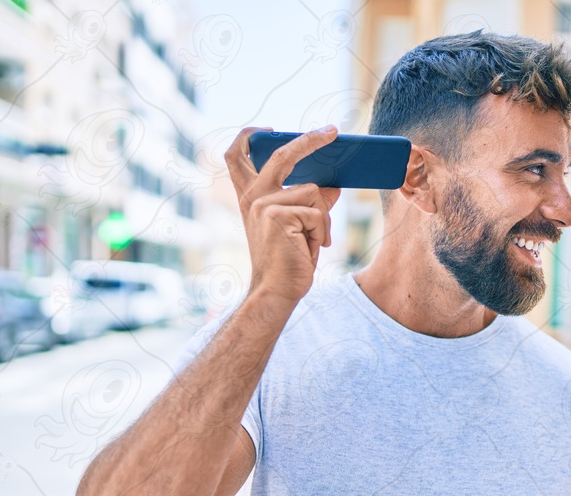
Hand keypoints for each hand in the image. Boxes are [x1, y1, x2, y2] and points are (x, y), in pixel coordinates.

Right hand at [225, 126, 342, 304]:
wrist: (276, 291)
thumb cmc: (287, 260)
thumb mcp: (298, 225)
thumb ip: (310, 202)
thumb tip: (334, 185)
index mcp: (250, 196)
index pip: (236, 156)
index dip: (249, 136)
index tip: (268, 129)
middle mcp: (253, 196)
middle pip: (281, 155)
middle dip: (310, 140)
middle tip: (333, 131)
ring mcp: (264, 204)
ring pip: (314, 191)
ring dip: (322, 219)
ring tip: (311, 242)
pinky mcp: (278, 214)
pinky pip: (317, 211)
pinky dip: (322, 232)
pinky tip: (311, 249)